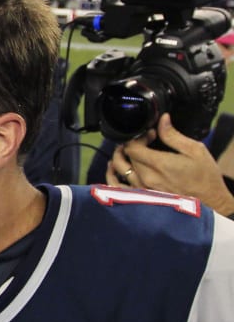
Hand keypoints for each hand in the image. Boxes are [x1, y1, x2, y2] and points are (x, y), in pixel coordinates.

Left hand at [104, 114, 233, 214]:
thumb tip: (162, 120)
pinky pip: (117, 187)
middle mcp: (146, 178)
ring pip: (119, 170)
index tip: (149, 134)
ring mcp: (142, 189)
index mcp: (159, 165)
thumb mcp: (195, 151)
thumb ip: (173, 136)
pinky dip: (111, 176)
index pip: (133, 147)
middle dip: (132, 145)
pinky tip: (113, 167)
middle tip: (143, 141)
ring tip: (124, 150)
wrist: (210, 201)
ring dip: (119, 157)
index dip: (138, 137)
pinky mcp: (141, 197)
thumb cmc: (205, 177)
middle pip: (127, 156)